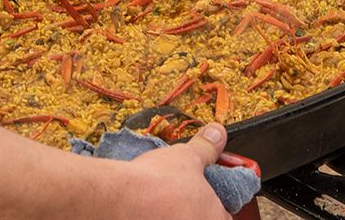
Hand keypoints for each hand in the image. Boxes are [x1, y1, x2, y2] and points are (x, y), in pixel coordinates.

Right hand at [110, 123, 230, 219]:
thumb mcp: (186, 156)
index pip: (225, 214)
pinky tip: (146, 208)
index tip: (203, 190)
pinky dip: (155, 215)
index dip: (214, 200)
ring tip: (160, 199)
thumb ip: (207, 148)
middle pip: (202, 218)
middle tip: (178, 195)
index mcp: (215, 217)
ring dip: (174, 212)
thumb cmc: (156, 182)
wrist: (119, 199)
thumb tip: (218, 133)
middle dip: (193, 208)